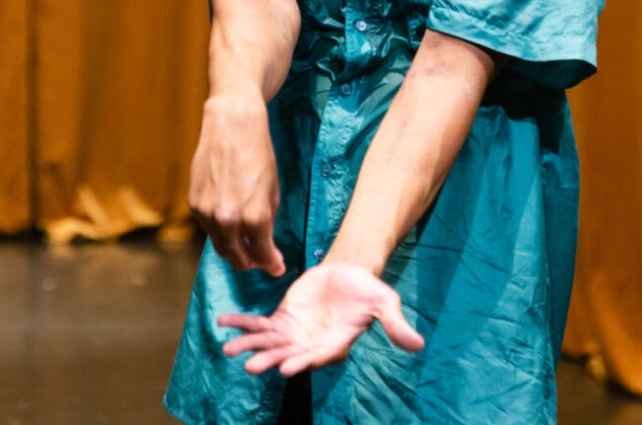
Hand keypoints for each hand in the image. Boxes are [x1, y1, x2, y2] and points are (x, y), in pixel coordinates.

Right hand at [189, 94, 285, 275]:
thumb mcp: (272, 191)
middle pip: (237, 258)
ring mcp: (207, 212)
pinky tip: (230, 224)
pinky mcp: (194, 203)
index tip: (276, 268)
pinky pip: (208, 228)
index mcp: (253, 217)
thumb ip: (268, 223)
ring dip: (234, 250)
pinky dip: (220, 231)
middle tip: (260, 260)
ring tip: (245, 245)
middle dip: (251, 262)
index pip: (262, 254)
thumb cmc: (259, 154)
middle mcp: (227, 219)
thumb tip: (267, 248)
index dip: (271, 264)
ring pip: (220, 245)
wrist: (232, 125)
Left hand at [218, 262, 423, 375]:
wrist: (349, 271)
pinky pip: (259, 325)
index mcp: (334, 345)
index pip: (316, 358)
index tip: (286, 369)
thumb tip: (418, 345)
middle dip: (269, 360)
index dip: (302, 363)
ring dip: (249, 346)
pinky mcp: (283, 319)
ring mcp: (295, 334)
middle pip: (288, 355)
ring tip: (228, 350)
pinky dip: (242, 324)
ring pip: (269, 343)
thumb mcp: (384, 303)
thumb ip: (395, 324)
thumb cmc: (367, 290)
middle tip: (251, 367)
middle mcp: (311, 345)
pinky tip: (223, 323)